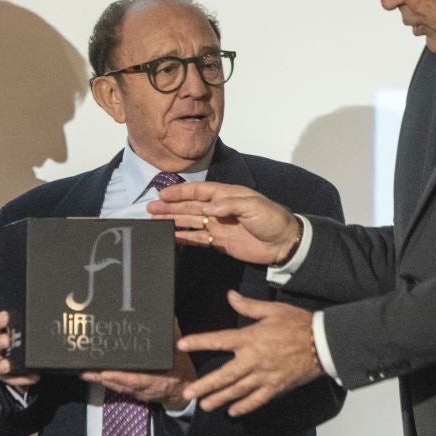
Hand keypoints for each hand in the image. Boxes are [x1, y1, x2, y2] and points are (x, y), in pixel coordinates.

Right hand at [0, 311, 37, 389]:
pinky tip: (33, 376)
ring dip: (3, 365)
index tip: (6, 316)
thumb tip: (41, 312)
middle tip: (6, 340)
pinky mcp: (4, 377)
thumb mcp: (11, 328)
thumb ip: (20, 323)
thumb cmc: (10, 339)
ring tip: (8, 365)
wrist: (5, 359)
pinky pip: (12, 379)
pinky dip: (22, 379)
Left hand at [82, 321, 193, 409]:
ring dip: (99, 380)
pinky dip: (104, 382)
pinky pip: (116, 387)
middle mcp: (143, 388)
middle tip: (86, 370)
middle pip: (120, 384)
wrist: (182, 392)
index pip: (136, 380)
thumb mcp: (179, 353)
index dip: (120, 378)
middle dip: (102, 378)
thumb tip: (169, 318)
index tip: (106, 373)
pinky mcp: (132, 392)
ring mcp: (137, 391)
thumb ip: (173, 336)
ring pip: (115, 386)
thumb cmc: (180, 372)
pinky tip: (93, 375)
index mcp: (156, 379)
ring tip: (84, 371)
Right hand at [149, 181, 301, 265]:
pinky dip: (184, 237)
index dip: (180, 192)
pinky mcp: (220, 242)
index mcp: (227, 195)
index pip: (198, 191)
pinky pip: (198, 238)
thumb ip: (229, 205)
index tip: (163, 194)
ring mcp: (218, 225)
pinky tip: (171, 236)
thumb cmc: (272, 219)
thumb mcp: (253, 206)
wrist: (284, 243)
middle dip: (170, 207)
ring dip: (173, 220)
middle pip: (189, 207)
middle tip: (151, 208)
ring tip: (155, 220)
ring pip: (190, 222)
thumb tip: (208, 208)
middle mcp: (219, 209)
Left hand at [176, 291, 323, 414]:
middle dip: (205, 385)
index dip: (200, 342)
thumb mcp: (273, 310)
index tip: (182, 345)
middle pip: (224, 375)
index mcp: (251, 338)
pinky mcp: (276, 387)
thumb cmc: (299, 324)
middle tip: (188, 393)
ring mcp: (265, 376)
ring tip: (204, 405)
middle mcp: (254, 359)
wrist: (324, 342)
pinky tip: (233, 411)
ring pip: (238, 390)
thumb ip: (248, 306)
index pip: (219, 340)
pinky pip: (257, 399)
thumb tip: (230, 296)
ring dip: (219, 398)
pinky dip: (244, 407)